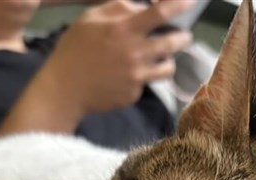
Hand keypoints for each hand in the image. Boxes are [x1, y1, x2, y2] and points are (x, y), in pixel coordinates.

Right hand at [46, 0, 194, 117]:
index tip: (191, 1)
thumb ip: (118, 9)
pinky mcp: (135, 94)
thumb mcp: (90, 19)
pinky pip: (148, 83)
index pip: (160, 13)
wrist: (64, 90)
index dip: (179, 4)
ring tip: (159, 58)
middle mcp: (135, 53)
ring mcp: (137, 77)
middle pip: (174, 42)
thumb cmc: (74, 49)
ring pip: (168, 67)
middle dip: (182, 37)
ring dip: (167, 60)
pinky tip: (128, 76)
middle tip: (182, 36)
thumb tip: (142, 6)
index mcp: (123, 30)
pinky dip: (144, 78)